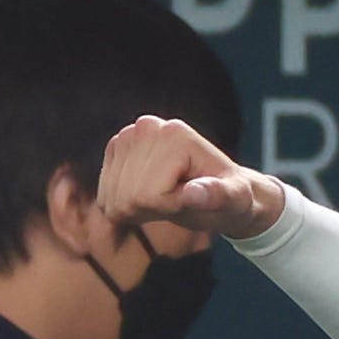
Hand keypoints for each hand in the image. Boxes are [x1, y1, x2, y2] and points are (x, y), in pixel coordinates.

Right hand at [100, 115, 289, 240]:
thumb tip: (193, 193)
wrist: (221, 190)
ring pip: (110, 199)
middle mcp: (147, 127)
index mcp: (174, 135)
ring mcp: (128, 135)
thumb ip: (217, 196)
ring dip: (136, 211)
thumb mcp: (235, 201)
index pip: (147, 195)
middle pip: (125, 197)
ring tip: (165, 198)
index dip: (169, 206)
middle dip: (150, 209)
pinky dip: (123, 208)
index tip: (191, 198)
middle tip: (178, 200)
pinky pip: (104, 197)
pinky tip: (148, 198)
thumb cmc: (232, 198)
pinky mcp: (116, 148)